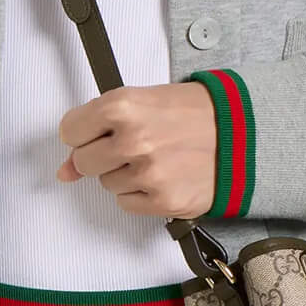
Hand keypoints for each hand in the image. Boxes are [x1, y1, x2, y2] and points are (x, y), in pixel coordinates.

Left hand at [57, 80, 218, 218]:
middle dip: (100, 155)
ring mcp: (147, 173)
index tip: (98, 130)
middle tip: (130, 144)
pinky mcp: (163, 200)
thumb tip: (64, 170)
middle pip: (83, 162)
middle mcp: (132, 140)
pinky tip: (163, 174)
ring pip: (106, 184)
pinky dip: (140, 193)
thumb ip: (97, 130)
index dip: (84, 131)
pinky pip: (127, 203)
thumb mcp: (142, 103)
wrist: (242, 133)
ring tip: (156, 156)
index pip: (70, 131)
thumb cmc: (194, 112)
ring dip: (125, 174)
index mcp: (123, 106)